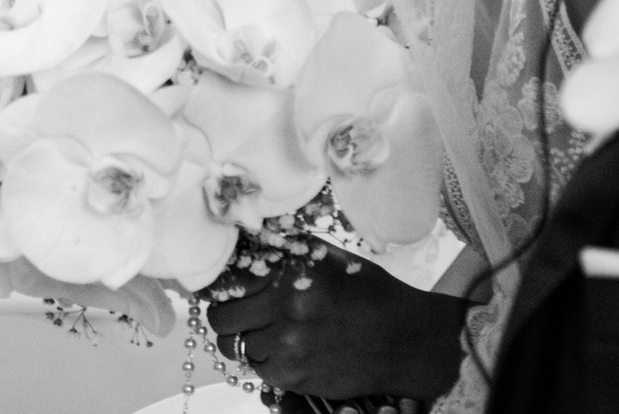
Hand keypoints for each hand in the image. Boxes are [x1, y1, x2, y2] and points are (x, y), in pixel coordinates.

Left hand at [209, 250, 472, 401]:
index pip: (226, 279)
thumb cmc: (366, 291)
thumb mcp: (326, 258)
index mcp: (291, 273)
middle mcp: (286, 309)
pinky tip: (286, 350)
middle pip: (221, 317)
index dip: (216, 284)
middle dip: (225, 314)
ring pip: (236, 346)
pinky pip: (258, 370)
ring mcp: (290, 347)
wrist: (405, 340)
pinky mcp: (296, 377)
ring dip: (246, 339)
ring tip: (267, 330)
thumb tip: (239, 241)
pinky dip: (265, 361)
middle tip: (236, 311)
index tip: (214, 286)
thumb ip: (281, 250)